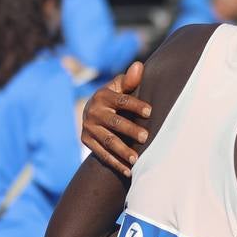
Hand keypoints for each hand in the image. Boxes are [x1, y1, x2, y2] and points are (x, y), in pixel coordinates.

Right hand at [80, 62, 150, 176]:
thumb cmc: (115, 97)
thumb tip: (138, 66)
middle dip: (130, 130)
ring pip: (108, 141)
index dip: (135, 105)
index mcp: (104, 95)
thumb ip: (130, 80)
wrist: (92, 110)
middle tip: (145, 137)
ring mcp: (89, 127)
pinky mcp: (86, 141)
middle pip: (114, 123)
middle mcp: (94, 111)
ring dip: (122, 151)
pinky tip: (128, 171)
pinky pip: (102, 154)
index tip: (150, 112)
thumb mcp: (120, 86)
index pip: (122, 100)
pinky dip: (115, 163)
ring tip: (137, 159)